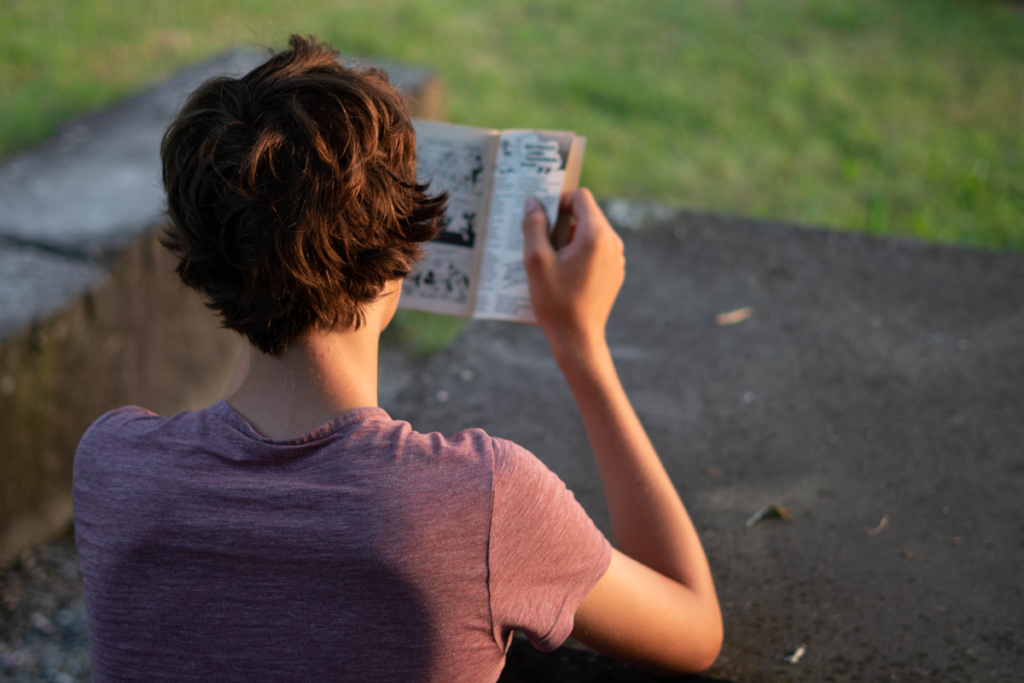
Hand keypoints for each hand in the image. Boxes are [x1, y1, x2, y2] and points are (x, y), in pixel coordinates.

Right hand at [521, 189, 624, 359]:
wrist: (578, 339)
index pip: (581, 197)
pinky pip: (597, 250)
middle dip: (564, 222)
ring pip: (592, 232)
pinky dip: (581, 254)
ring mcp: (616, 259)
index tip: (544, 220)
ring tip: (553, 263)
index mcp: (596, 236)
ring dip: (571, 239)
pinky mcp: (615, 272)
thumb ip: (534, 226)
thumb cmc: (556, 302)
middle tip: (544, 245)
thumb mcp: (536, 261)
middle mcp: (612, 243)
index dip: (560, 201)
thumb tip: (533, 202)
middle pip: (587, 214)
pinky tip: (565, 275)